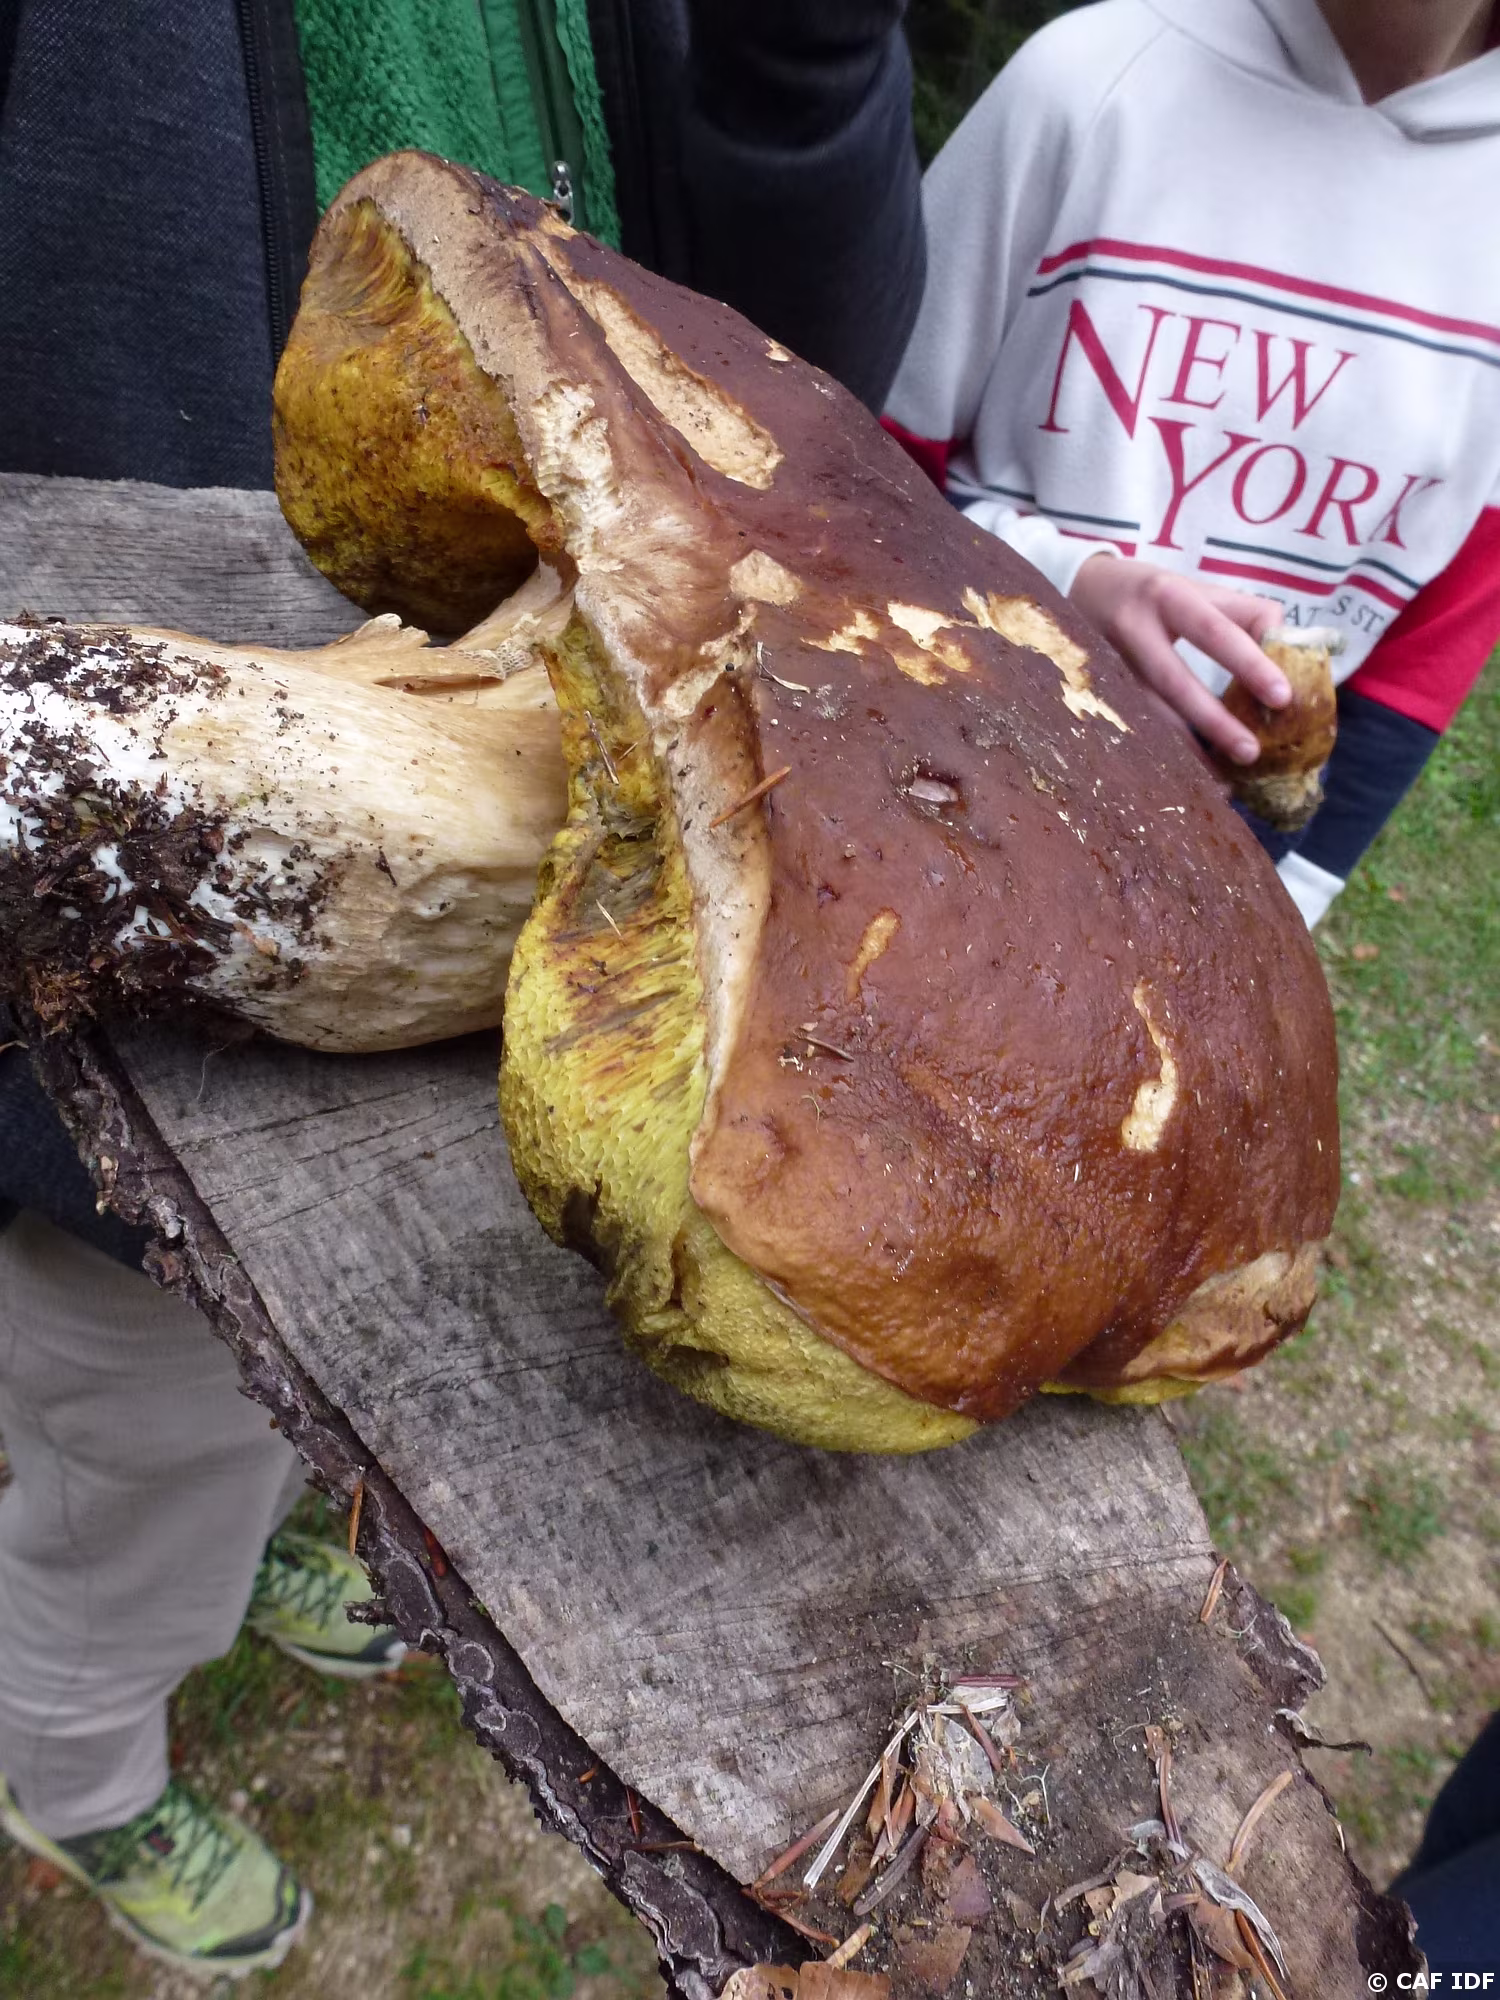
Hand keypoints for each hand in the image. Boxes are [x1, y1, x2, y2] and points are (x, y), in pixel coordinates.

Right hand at [1069, 556, 1288, 763]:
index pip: (1214, 632)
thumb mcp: (1195, 588)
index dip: (1249, 664)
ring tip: (1222, 776)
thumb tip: (1285, 648)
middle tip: (1250, 752)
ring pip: (1149, 712)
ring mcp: (1109, 662)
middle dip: (1215, 721)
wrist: (1082, 587)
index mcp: (1168, 596)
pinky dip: (1163, 748)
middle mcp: (1134, 629)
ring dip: (1186, 746)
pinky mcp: (1096, 687)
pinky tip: (1188, 770)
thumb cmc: (1154, 593)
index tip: (1282, 697)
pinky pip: (1134, 723)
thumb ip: (1244, 613)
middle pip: (1175, 682)